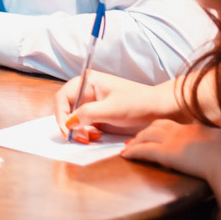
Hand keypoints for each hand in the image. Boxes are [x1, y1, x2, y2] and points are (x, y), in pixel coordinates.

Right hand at [54, 70, 180, 142]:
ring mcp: (92, 104)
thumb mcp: (111, 109)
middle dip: (70, 125)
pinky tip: (96, 137)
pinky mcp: (98, 115)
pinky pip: (83, 125)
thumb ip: (87, 114)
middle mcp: (87, 91)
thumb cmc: (138, 103)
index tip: (67, 131)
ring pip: (73, 119)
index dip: (61, 115)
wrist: (159, 109)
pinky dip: (85, 133)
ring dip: (78, 131)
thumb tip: (68, 123)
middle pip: (66, 109)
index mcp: (88, 81)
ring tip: (90, 138)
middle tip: (80, 138)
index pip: (63, 97)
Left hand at [121, 119, 220, 183]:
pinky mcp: (165, 153)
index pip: (171, 125)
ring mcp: (171, 141)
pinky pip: (143, 150)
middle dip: (143, 132)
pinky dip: (132, 152)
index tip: (153, 132)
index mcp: (193, 129)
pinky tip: (124, 156)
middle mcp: (180, 131)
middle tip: (134, 139)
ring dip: (135, 141)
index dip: (159, 128)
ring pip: (146, 136)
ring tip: (127, 148)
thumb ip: (215, 147)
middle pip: (155, 127)